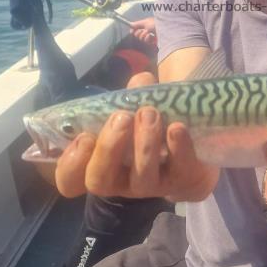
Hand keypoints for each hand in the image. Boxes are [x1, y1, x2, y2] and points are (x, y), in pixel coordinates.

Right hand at [55, 71, 218, 201]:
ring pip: (141, 178)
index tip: (83, 136)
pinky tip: (176, 127)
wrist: (196, 143)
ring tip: (149, 113)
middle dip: (108, 148)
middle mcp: (121, 181)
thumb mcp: (137, 106)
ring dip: (144, 144)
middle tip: (121, 117)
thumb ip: (133, 94)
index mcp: (100, 163)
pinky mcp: (182, 181)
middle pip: (100, 181)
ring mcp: (151, 185)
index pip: (70, 180)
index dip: (71, 164)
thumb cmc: (152, 123)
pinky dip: (178, 148)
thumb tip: (141, 81)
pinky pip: (179, 170)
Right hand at [129, 18, 156, 45]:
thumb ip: (137, 24)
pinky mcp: (153, 41)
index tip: (131, 31)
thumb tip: (131, 24)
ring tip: (149, 33)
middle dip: (138, 33)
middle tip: (142, 30)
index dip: (133, 29)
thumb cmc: (156, 24)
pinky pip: (146, 41)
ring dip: (143, 35)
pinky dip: (148, 39)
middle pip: (137, 34)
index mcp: (146, 24)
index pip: (137, 27)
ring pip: (141, 39)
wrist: (166, 30)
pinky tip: (152, 36)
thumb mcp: (146, 22)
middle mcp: (147, 30)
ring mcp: (150, 36)